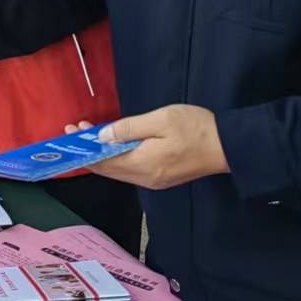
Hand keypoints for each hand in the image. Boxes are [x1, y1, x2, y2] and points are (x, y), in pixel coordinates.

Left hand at [71, 105, 228, 189]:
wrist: (229, 147)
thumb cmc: (196, 128)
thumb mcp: (161, 120)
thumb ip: (129, 129)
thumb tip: (102, 136)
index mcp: (143, 164)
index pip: (104, 162)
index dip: (84, 149)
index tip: (71, 133)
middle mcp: (145, 178)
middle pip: (109, 168)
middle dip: (89, 151)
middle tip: (76, 131)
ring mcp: (154, 180)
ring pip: (119, 170)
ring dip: (103, 154)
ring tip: (91, 134)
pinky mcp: (161, 178)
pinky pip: (131, 170)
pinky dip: (117, 158)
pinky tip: (114, 145)